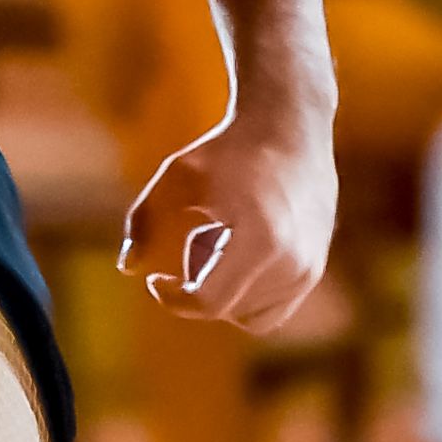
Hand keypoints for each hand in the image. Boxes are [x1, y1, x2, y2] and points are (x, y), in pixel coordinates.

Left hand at [125, 88, 336, 333]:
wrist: (288, 125)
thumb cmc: (226, 150)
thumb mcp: (175, 178)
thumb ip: (144, 223)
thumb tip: (126, 269)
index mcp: (260, 241)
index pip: (209, 302)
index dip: (174, 299)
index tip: (156, 280)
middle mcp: (292, 262)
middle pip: (227, 310)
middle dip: (201, 283)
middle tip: (200, 233)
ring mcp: (309, 269)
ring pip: (249, 316)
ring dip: (226, 288)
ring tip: (223, 237)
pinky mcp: (315, 269)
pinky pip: (272, 310)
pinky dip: (247, 292)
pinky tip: (240, 246)